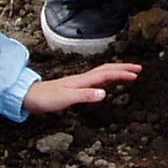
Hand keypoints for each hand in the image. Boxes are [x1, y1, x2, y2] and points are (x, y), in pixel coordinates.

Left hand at [23, 61, 141, 113]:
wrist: (29, 97)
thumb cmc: (45, 98)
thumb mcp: (65, 99)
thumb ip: (84, 96)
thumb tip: (104, 93)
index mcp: (82, 81)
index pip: (106, 74)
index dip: (122, 73)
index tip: (136, 73)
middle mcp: (82, 79)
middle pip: (106, 70)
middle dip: (123, 68)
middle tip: (138, 69)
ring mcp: (78, 82)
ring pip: (101, 73)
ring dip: (116, 71)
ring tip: (127, 73)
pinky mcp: (74, 87)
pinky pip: (95, 79)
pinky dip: (106, 78)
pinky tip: (106, 83)